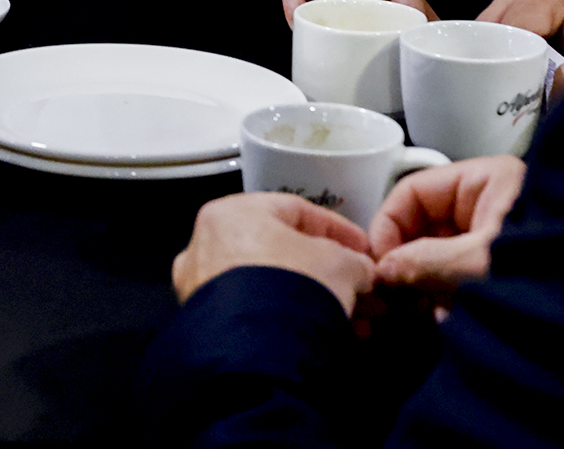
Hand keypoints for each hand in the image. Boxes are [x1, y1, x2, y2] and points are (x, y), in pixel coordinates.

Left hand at [171, 193, 376, 315]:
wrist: (259, 353)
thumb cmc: (289, 291)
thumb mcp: (339, 264)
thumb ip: (353, 260)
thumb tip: (360, 271)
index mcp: (232, 213)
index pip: (296, 211)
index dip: (338, 231)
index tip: (360, 248)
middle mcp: (208, 246)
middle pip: (285, 253)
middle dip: (330, 274)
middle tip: (360, 289)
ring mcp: (202, 289)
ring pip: (274, 287)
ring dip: (317, 300)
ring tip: (353, 320)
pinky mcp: (209, 327)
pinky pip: (260, 315)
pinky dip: (291, 321)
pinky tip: (325, 335)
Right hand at [279, 0, 435, 25]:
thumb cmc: (374, 2)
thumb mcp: (400, 7)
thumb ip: (417, 25)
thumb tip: (431, 55)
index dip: (405, 6)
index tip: (404, 34)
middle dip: (365, 4)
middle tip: (366, 34)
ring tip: (331, 29)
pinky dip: (295, 6)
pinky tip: (301, 26)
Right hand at [367, 156, 526, 308]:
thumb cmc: (546, 272)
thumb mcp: (479, 262)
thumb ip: (425, 261)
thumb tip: (381, 271)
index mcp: (486, 180)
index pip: (415, 191)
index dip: (388, 226)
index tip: (377, 265)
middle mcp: (486, 203)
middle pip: (423, 223)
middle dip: (404, 259)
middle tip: (391, 294)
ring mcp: (491, 237)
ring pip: (436, 252)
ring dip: (421, 281)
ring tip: (414, 309)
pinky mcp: (497, 268)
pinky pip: (457, 275)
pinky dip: (442, 295)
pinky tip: (437, 316)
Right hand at [478, 0, 563, 94]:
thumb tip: (546, 97)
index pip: (510, 31)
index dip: (507, 62)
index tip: (514, 90)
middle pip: (490, 32)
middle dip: (495, 64)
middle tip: (506, 93)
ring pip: (483, 34)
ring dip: (491, 60)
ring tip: (505, 85)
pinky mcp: (504, 10)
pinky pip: (487, 35)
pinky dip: (492, 55)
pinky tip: (504, 73)